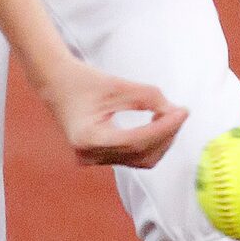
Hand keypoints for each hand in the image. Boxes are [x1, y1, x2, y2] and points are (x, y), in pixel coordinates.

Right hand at [37, 57, 188, 169]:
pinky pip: (133, 157)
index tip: (182, 112)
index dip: (164, 128)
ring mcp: (93, 160)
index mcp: (89, 138)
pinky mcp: (99, 158)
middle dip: (166, 134)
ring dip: (161, 140)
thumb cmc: (82, 81)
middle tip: (181, 112)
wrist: (56, 85)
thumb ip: (146, 97)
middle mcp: (89, 155)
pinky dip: (150, 143)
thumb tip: (175, 111)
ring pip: (140, 160)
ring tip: (171, 117)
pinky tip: (158, 125)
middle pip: (141, 154)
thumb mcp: (116, 84)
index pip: (137, 141)